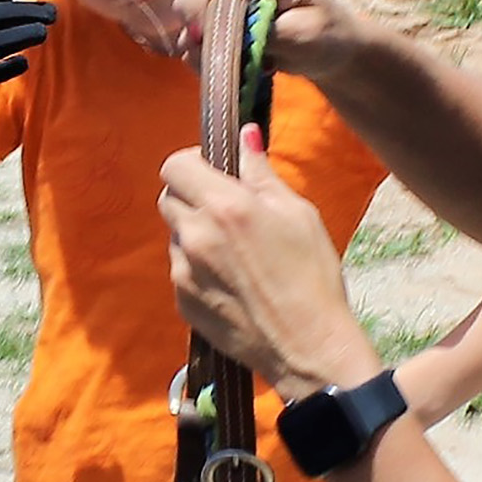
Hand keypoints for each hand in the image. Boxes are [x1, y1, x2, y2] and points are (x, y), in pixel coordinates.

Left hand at [161, 126, 377, 400]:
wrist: (308, 347)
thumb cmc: (312, 276)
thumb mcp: (298, 214)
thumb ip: (261, 173)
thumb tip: (245, 134)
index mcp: (224, 207)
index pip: (174, 165)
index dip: (191, 162)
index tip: (213, 169)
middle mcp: (195, 237)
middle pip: (168, 197)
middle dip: (191, 195)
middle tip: (225, 209)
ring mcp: (183, 273)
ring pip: (175, 236)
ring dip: (195, 232)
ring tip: (234, 252)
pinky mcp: (183, 303)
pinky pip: (180, 270)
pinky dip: (197, 267)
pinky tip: (232, 281)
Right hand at [171, 0, 366, 78]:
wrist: (334, 49)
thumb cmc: (328, 37)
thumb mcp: (304, 36)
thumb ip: (264, 33)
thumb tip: (226, 38)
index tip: (202, 37)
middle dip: (197, 23)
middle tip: (213, 58)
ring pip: (190, 8)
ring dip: (199, 42)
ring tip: (229, 67)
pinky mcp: (223, 10)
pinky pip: (196, 28)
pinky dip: (202, 51)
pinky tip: (229, 65)